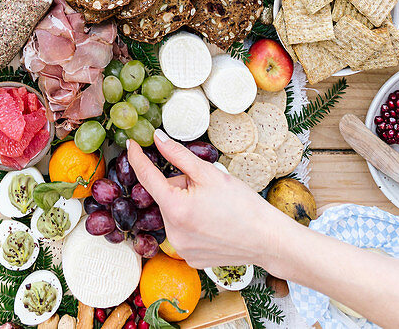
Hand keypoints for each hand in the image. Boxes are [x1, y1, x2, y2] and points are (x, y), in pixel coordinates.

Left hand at [127, 133, 288, 269]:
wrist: (267, 239)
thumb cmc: (242, 204)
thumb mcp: (209, 172)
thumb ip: (178, 155)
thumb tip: (157, 139)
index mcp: (175, 209)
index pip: (146, 177)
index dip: (137, 158)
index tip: (130, 144)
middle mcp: (173, 233)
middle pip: (166, 196)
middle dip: (180, 186)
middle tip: (206, 188)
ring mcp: (181, 249)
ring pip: (173, 213)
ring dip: (185, 204)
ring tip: (213, 207)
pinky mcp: (191, 258)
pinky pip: (182, 231)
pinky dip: (193, 223)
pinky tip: (213, 223)